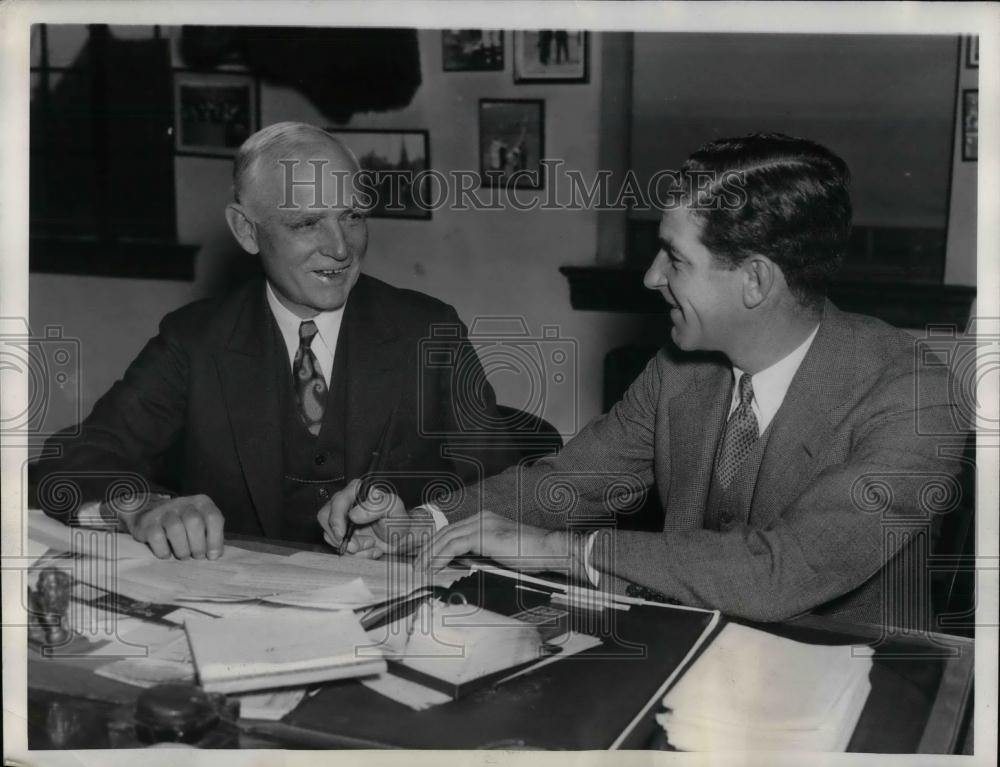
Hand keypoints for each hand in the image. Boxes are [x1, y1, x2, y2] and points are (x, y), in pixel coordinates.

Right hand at [119, 494, 224, 559]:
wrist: (153, 517)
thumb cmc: (185, 526)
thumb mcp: (203, 525)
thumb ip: (211, 536)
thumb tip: (214, 555)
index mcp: (201, 503)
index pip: (213, 517)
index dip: (215, 539)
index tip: (212, 556)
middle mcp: (183, 503)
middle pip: (194, 522)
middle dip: (198, 545)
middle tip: (197, 556)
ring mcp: (164, 511)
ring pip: (175, 528)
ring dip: (182, 549)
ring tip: (183, 556)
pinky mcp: (147, 522)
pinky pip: (157, 537)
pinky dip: (164, 550)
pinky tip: (167, 554)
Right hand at [317, 479, 434, 556]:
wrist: (401, 537)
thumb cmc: (398, 519)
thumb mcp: (394, 509)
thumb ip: (376, 506)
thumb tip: (353, 514)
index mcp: (357, 490)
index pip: (337, 501)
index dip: (336, 519)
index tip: (342, 535)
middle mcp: (346, 503)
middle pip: (325, 518)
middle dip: (340, 537)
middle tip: (357, 547)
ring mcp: (342, 519)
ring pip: (330, 535)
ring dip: (351, 547)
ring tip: (371, 545)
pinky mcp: (342, 535)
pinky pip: (338, 547)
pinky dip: (354, 554)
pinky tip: (369, 550)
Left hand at [411, 510, 570, 573]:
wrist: (550, 550)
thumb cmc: (532, 556)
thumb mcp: (501, 556)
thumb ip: (482, 556)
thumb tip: (462, 567)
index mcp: (485, 520)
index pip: (453, 532)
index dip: (436, 545)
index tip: (424, 560)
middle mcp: (481, 517)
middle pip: (445, 532)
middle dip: (427, 549)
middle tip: (415, 566)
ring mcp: (483, 523)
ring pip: (446, 537)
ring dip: (430, 554)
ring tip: (420, 569)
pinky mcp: (484, 534)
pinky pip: (454, 545)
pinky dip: (441, 557)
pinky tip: (434, 568)